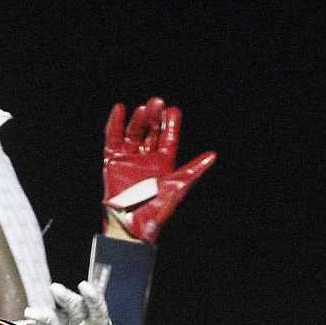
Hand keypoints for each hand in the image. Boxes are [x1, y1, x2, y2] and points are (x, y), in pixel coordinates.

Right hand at [23, 282, 125, 324]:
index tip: (84, 286)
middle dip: (64, 296)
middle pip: (73, 305)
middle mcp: (79, 320)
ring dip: (42, 314)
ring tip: (30, 313)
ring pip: (53, 317)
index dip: (91, 295)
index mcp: (97, 321)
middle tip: (55, 289)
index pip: (96, 306)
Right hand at [102, 97, 213, 242]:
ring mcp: (129, 158)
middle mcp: (146, 158)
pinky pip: (112, 139)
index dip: (170, 124)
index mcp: (163, 163)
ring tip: (143, 109)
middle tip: (157, 103)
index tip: (173, 110)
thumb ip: (194, 168)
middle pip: (151, 131)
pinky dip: (115, 124)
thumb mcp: (179, 184)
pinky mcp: (113, 161)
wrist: (132, 221)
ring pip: (133, 133)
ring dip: (139, 120)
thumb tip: (213, 155)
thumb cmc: (157, 208)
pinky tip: (120, 110)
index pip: (167, 138)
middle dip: (154, 117)